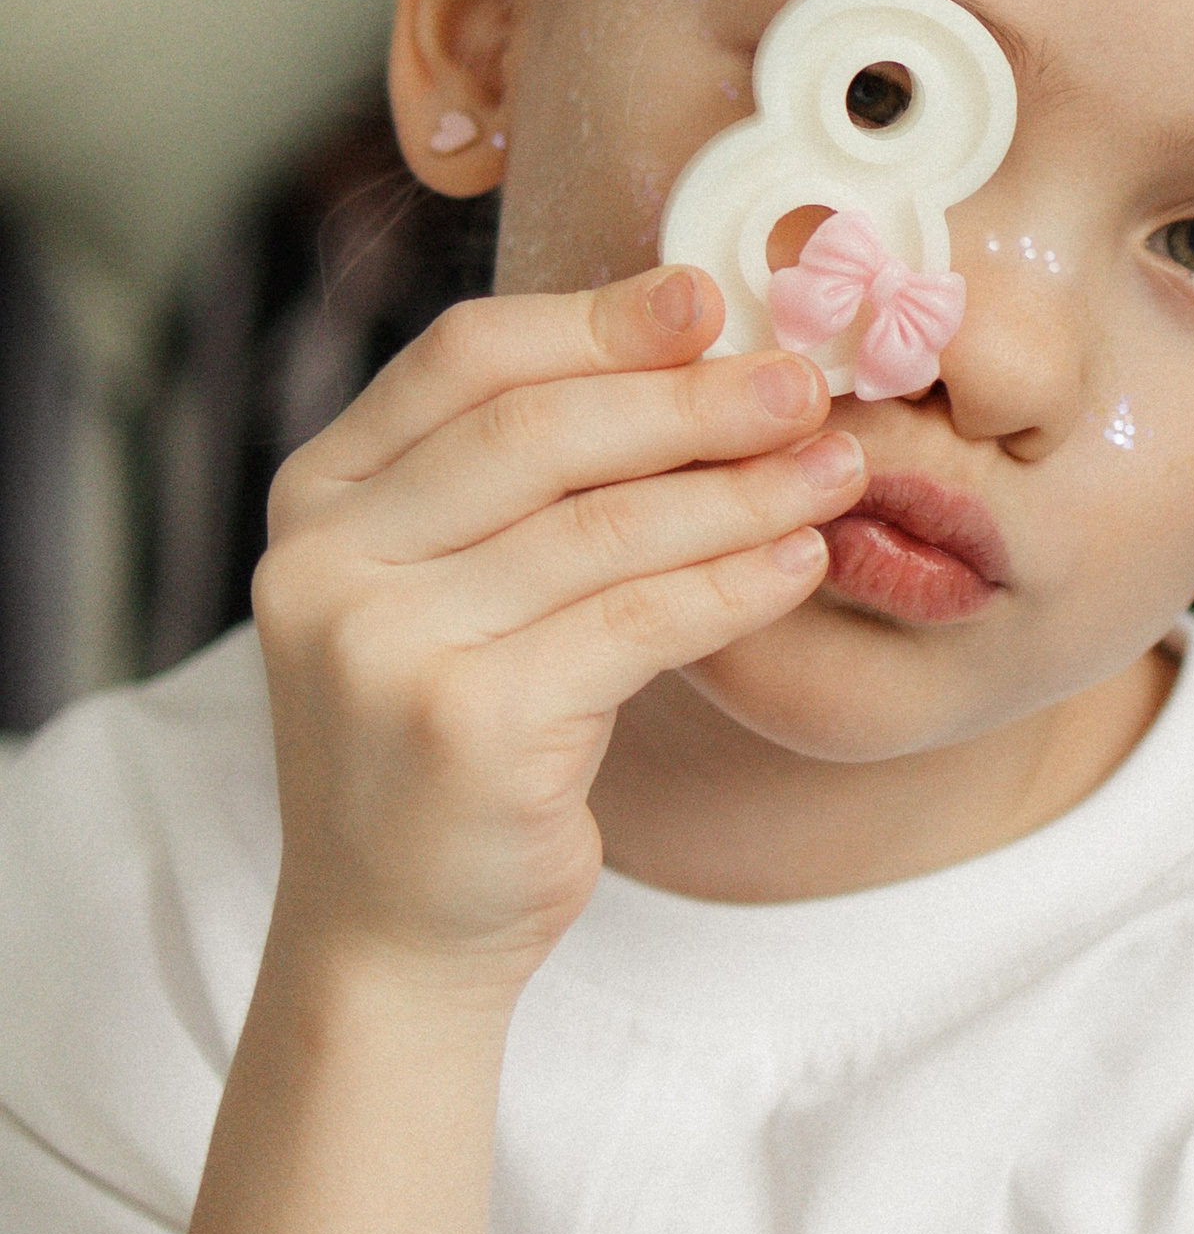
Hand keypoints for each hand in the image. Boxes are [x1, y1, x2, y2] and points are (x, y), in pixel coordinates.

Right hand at [252, 267, 862, 999]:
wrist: (395, 934)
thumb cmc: (454, 736)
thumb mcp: (456, 586)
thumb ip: (528, 479)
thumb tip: (700, 345)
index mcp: (318, 497)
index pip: (464, 360)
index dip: (593, 321)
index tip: (707, 299)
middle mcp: (326, 561)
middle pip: (540, 432)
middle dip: (690, 399)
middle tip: (802, 383)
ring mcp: (384, 646)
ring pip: (605, 529)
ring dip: (740, 491)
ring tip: (834, 468)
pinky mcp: (465, 726)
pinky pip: (638, 624)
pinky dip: (733, 585)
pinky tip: (799, 563)